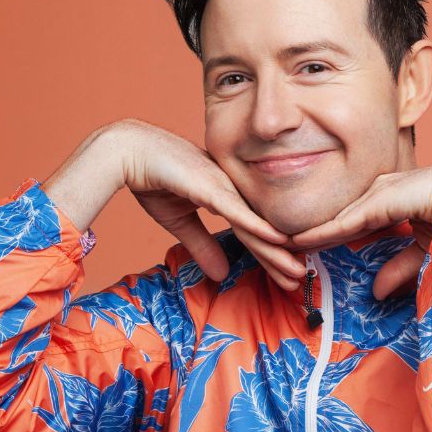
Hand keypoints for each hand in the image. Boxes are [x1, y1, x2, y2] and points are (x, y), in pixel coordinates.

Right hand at [114, 120, 305, 288]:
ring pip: (255, 224)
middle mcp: (232, 190)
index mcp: (227, 196)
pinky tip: (279, 240)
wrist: (130, 152)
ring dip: (277, 251)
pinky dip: (258, 226)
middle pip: (261, 229)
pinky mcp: (211, 186)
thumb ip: (202, 245)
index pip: (253, 231)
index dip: (270, 254)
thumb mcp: (180, 223)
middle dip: (281, 258)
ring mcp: (224, 187)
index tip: (287, 274)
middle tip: (301, 279)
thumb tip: (222, 274)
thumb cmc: (153, 180)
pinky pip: (238, 210)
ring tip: (297, 271)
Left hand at [287, 162, 431, 298]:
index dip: (333, 234)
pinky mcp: (380, 199)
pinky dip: (319, 233)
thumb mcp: (427, 251)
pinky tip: (298, 242)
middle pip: (341, 215)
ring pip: (337, 218)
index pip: (357, 219)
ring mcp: (382, 192)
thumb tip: (376, 292)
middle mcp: (386, 190)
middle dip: (314, 232)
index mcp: (399, 198)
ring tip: (281, 246)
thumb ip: (401, 268)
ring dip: (310, 234)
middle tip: (286, 248)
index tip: (311, 250)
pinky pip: (343, 221)